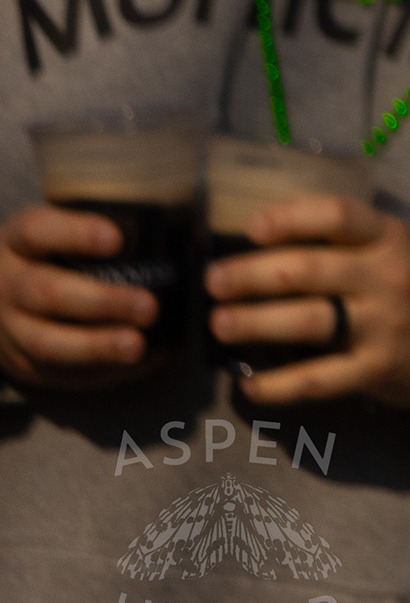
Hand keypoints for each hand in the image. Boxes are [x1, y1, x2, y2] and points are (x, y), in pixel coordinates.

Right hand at [1, 203, 160, 386]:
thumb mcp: (63, 233)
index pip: (38, 230)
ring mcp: (8, 327)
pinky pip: (54, 373)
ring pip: (46, 342)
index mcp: (19, 241)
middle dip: (101, 303)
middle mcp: (7, 284)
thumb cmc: (52, 255)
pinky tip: (138, 365)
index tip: (117, 239)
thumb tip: (197, 239)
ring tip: (138, 346)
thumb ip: (115, 229)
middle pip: (47, 293)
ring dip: (95, 346)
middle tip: (149, 307)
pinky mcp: (19, 364)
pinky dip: (97, 372)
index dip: (74, 234)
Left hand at [203, 196, 409, 414]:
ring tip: (219, 324)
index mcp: (390, 238)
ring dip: (255, 322)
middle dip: (251, 275)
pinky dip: (277, 385)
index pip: (339, 216)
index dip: (290, 218)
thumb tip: (258, 238)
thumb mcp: (393, 249)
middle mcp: (388, 278)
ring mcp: (384, 326)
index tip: (251, 227)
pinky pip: (317, 379)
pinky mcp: (377, 370)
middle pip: (308, 271)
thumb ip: (343, 241)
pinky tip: (249, 383)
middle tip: (214, 281)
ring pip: (308, 322)